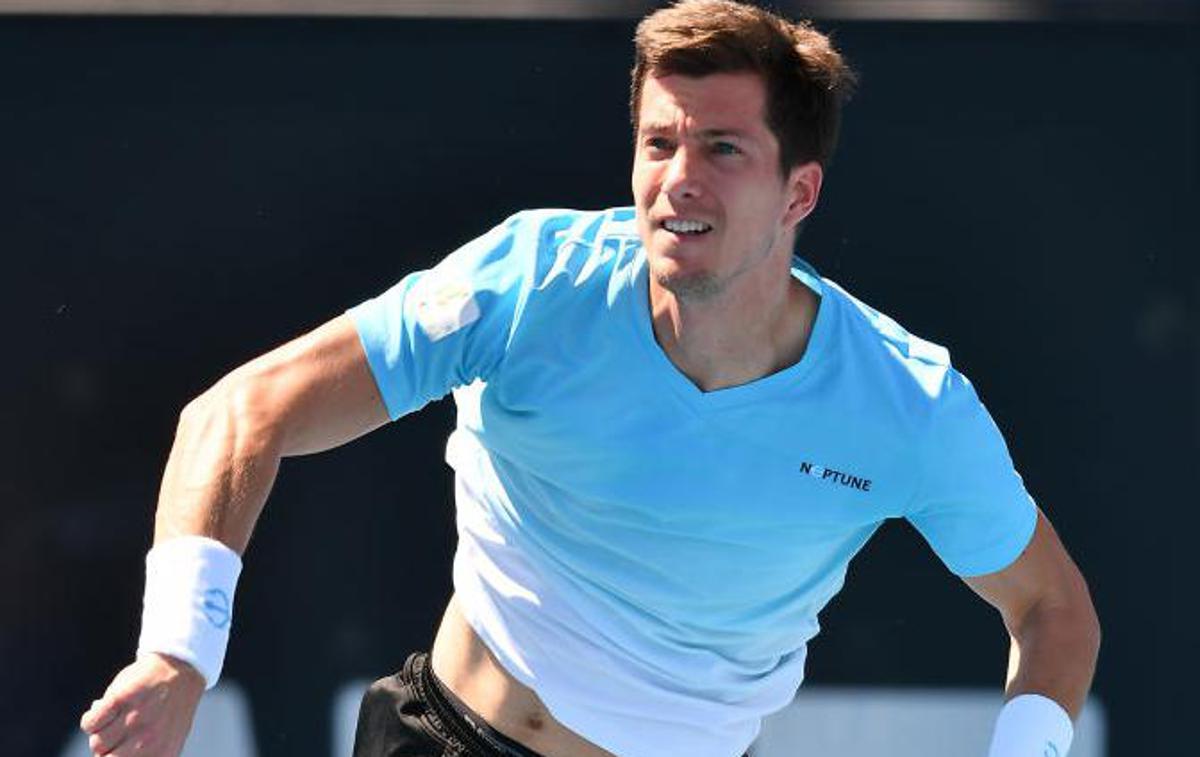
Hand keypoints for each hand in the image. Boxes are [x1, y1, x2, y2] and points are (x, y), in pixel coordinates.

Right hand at [79, 653, 205, 756]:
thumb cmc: (168, 708)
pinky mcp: (120, 700)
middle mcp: (148, 740)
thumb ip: (143, 755)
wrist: (180, 669)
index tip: (115, 749)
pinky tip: (104, 709)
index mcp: (161, 754)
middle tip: (113, 736)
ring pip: (97, 742)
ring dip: (100, 732)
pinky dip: (92, 718)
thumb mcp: (166, 740)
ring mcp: (134, 719)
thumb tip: (106, 755)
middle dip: (105, 750)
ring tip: (112, 719)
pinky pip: (90, 723)